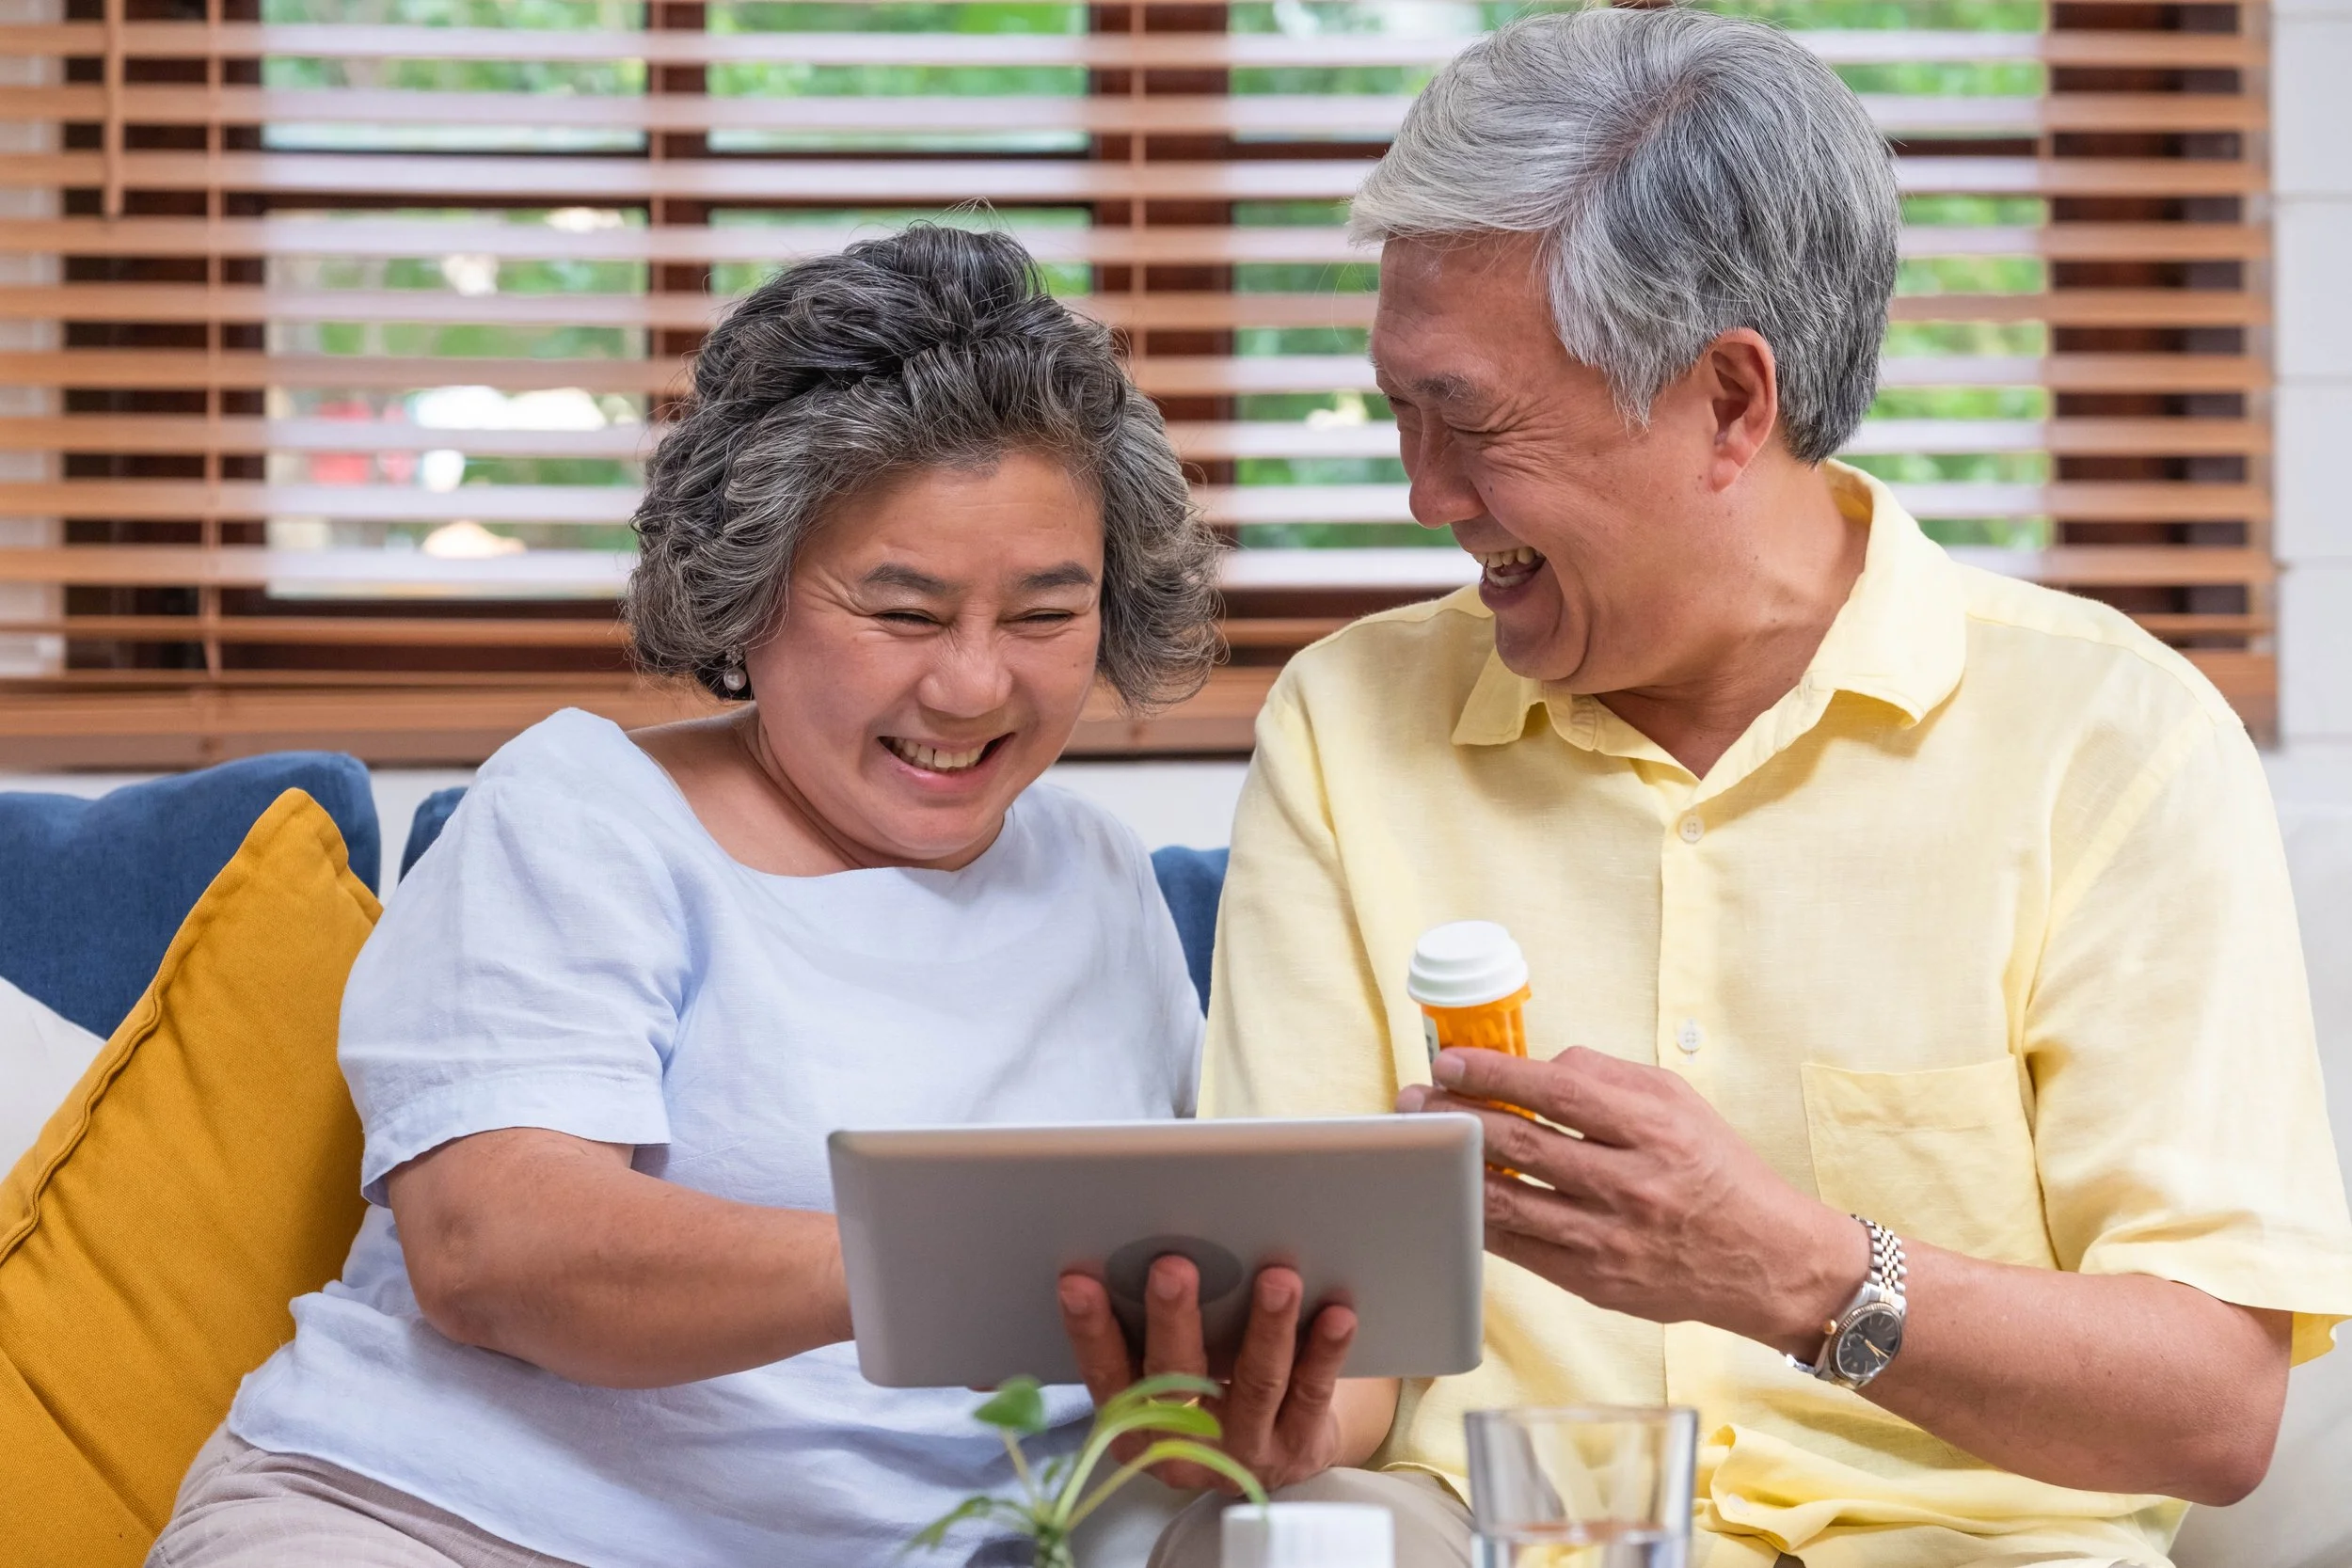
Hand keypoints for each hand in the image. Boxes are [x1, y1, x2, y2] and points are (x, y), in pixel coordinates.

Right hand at [1059, 1256, 1356, 1492]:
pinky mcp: (1298, 1447)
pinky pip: (1312, 1393)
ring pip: (1256, 1384)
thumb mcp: (1164, 1376)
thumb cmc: (1205, 1389)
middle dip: (1174, 1321)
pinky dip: (1325, 1352)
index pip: (1107, 1377)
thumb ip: (1145, 1333)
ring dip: (1267, 1328)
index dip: (1090, 1332)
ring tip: (1277, 1280)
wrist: (1273, 1451)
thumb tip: (1124, 1250)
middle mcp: (1184, 1446)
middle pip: (1177, 1381)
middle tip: (1173, 1268)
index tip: (1076, 1282)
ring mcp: (1245, 1451)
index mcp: (1136, 1427)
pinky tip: (1337, 1316)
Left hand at [1398, 1045, 1866, 1355]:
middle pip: (1522, 1146)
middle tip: (1416, 1102)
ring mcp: (1608, 1239)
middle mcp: (1630, 1183)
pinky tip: (1455, 1196)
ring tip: (1422, 1147)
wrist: (1765, 1260)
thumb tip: (1537, 1066)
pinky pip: (1517, 1249)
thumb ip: (1607, 1076)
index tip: (1451, 1063)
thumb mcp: (1678, 1102)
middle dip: (1457, 1120)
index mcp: (1653, 1128)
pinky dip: (1479, 1220)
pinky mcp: (1593, 1282)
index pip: (1558, 1090)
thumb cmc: (1716, 1171)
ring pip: (1509, 1202)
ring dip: (1455, 1171)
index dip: (1495, 1074)